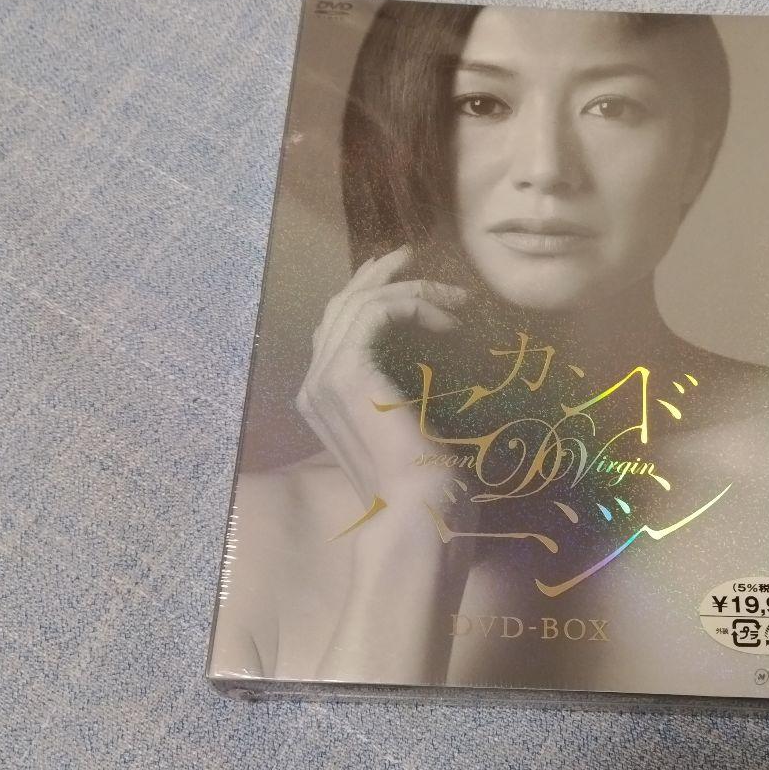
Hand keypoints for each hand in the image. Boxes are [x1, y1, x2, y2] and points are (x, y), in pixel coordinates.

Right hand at [296, 244, 469, 511]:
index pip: (337, 327)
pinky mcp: (346, 373)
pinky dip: (413, 304)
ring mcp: (324, 378)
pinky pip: (374, 312)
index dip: (367, 294)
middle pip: (340, 306)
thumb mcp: (411, 425)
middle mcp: (315, 385)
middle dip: (377, 275)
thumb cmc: (425, 485)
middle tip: (411, 255)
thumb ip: (401, 393)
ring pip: (358, 303)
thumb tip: (429, 362)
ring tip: (453, 293)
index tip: (405, 279)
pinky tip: (447, 318)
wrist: (419, 514)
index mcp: (324, 399)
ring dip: (410, 289)